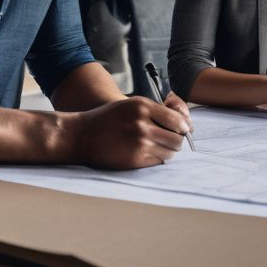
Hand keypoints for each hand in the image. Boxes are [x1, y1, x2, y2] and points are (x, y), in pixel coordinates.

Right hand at [75, 96, 191, 168]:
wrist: (82, 135)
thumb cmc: (108, 119)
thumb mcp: (131, 105)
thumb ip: (156, 110)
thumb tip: (184, 123)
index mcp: (142, 106)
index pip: (177, 120)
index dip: (183, 127)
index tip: (182, 130)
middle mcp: (143, 124)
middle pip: (177, 138)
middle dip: (176, 140)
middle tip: (170, 140)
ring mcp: (139, 142)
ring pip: (170, 151)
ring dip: (168, 150)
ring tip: (157, 146)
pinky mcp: (135, 159)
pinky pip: (158, 161)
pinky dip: (157, 158)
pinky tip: (147, 153)